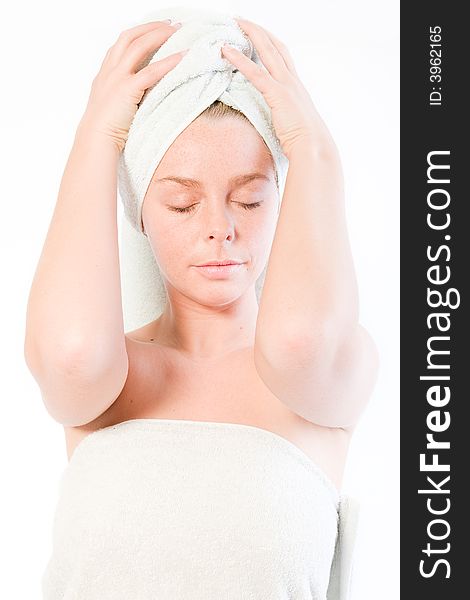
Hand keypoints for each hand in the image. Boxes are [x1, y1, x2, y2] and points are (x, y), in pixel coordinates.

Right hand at [78, 20, 187, 152]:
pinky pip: (151, 72)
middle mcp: (110, 71)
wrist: (95, 140)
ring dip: (160, 36)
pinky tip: (182, 57)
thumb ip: (125, 94)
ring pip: (139, 47)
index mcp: (106, 73)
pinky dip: (168, 62)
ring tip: (178, 32)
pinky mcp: (127, 90)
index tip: (156, 28)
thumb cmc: (106, 130)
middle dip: (152, 27)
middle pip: (131, 37)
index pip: (122, 42)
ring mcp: (117, 78)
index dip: (140, 32)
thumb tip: (144, 93)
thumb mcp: (113, 105)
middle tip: (172, 24)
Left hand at [221, 18, 334, 157]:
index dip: (270, 42)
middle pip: (275, 46)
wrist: (314, 148)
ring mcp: (286, 86)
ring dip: (250, 34)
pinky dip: (239, 59)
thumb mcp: (296, 126)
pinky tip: (226, 51)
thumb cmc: (307, 144)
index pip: (283, 56)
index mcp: (297, 88)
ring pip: (267, 50)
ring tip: (234, 23)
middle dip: (258, 30)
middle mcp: (293, 81)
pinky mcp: (277, 95)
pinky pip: (255, 73)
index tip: (257, 34)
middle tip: (242, 20)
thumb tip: (282, 125)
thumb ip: (287, 119)